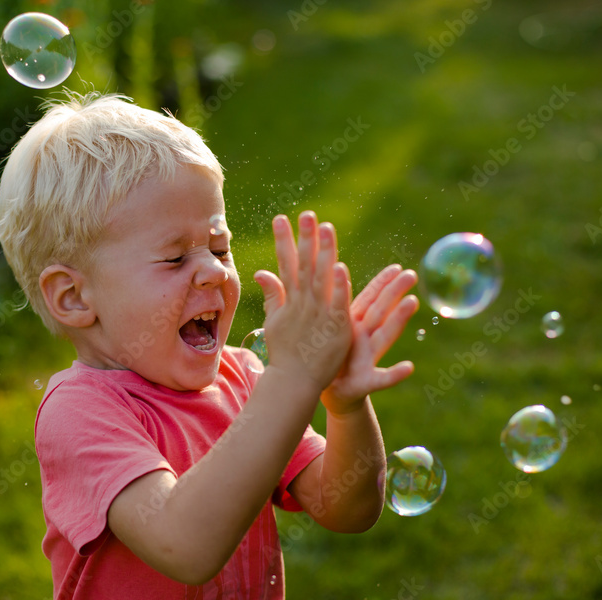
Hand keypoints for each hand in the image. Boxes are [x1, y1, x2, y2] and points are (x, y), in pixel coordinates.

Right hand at [253, 211, 351, 390]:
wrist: (293, 382)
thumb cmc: (285, 353)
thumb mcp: (274, 321)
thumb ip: (272, 295)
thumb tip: (260, 272)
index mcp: (290, 300)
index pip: (286, 264)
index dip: (283, 240)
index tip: (281, 218)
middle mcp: (303, 303)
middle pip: (305, 265)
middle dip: (305, 238)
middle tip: (307, 214)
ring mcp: (319, 314)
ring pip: (322, 278)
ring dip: (324, 252)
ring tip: (327, 228)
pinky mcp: (336, 327)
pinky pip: (338, 302)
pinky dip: (339, 286)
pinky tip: (341, 267)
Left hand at [320, 264, 418, 414]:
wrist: (329, 393)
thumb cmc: (326, 359)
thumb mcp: (324, 330)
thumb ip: (326, 306)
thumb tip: (320, 278)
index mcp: (351, 324)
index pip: (369, 299)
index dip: (382, 283)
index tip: (397, 267)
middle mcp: (364, 338)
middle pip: (381, 311)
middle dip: (395, 292)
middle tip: (412, 274)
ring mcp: (368, 359)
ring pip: (385, 336)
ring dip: (399, 320)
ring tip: (412, 303)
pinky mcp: (366, 382)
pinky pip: (382, 379)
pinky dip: (395, 374)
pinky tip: (409, 367)